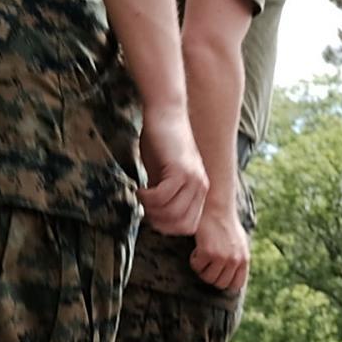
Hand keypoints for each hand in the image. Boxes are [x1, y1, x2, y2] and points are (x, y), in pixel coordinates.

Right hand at [137, 104, 207, 236]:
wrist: (165, 114)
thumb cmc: (160, 144)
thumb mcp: (163, 175)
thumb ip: (164, 196)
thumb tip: (154, 216)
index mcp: (199, 192)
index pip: (188, 227)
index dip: (166, 227)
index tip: (150, 214)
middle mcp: (201, 188)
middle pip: (181, 226)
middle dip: (158, 222)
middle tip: (143, 207)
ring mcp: (193, 180)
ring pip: (172, 214)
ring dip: (151, 209)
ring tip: (141, 195)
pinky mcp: (180, 170)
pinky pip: (163, 197)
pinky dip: (147, 197)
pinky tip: (140, 188)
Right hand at [190, 209, 249, 293]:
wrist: (217, 209)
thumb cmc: (226, 225)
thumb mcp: (239, 244)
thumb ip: (238, 260)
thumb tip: (232, 281)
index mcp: (244, 260)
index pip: (236, 285)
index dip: (225, 283)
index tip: (217, 275)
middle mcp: (235, 260)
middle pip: (220, 284)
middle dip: (210, 276)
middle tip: (206, 264)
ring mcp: (222, 257)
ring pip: (207, 278)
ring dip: (201, 269)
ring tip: (202, 255)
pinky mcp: (208, 252)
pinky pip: (196, 267)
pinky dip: (194, 260)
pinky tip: (197, 249)